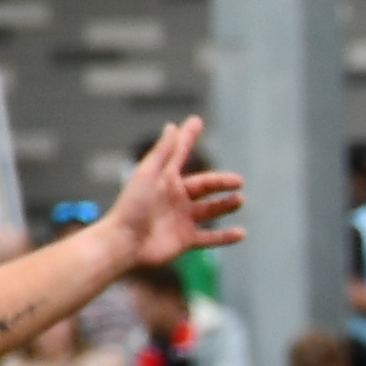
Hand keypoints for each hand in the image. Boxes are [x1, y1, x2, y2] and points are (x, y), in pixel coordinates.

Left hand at [104, 118, 248, 270]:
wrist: (124, 243)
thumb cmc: (132, 206)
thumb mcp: (148, 174)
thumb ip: (163, 152)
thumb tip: (172, 126)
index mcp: (165, 179)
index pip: (180, 153)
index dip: (188, 137)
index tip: (196, 121)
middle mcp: (175, 198)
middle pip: (205, 185)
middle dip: (222, 182)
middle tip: (238, 181)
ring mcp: (181, 219)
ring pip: (210, 210)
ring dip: (226, 205)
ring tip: (240, 200)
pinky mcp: (185, 240)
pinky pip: (209, 238)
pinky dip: (225, 237)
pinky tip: (241, 233)